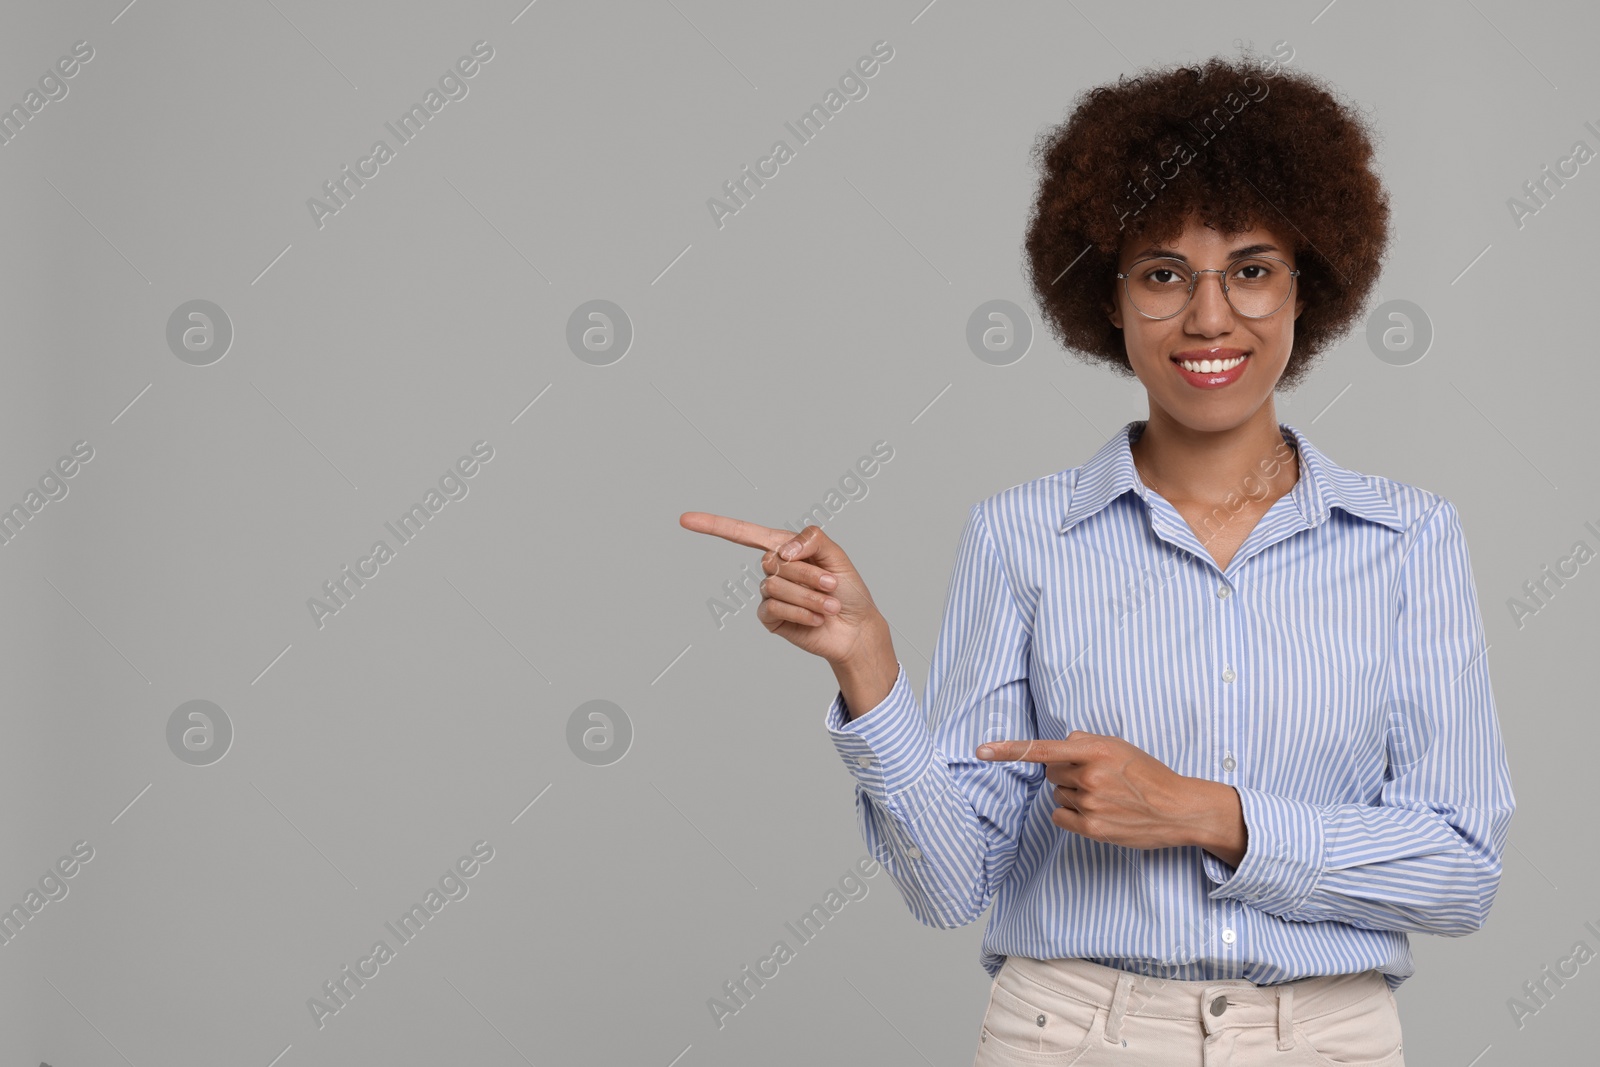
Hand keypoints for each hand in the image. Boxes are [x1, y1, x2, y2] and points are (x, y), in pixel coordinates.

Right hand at [678, 513, 886, 666]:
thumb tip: (781, 551)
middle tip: (831, 586)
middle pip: (773, 562)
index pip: (744, 533)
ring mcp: (769, 594)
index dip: (714, 525)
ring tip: (829, 606)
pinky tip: (816, 619)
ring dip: (809, 597)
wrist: (855, 628)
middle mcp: (774, 569)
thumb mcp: (836, 556)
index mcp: (785, 548)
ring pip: (776, 586)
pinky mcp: (770, 618)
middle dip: (807, 574)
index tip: (685, 519)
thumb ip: (811, 540)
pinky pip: (774, 608)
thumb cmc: (848, 590)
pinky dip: (800, 612)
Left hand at [976, 732, 1243, 858]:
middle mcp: (1089, 776)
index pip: (1043, 749)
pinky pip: (1060, 816)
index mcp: (1095, 750)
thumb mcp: (1120, 747)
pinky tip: (1097, 813)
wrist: (1178, 808)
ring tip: (1105, 797)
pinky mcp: (1091, 828)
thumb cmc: (1148, 775)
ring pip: (1057, 795)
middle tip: (1097, 779)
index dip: (1009, 750)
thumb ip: (1086, 743)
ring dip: (1073, 795)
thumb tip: (1060, 747)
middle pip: (1051, 773)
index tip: (981, 751)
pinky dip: (1071, 815)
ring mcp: (1090, 803)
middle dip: (1066, 774)